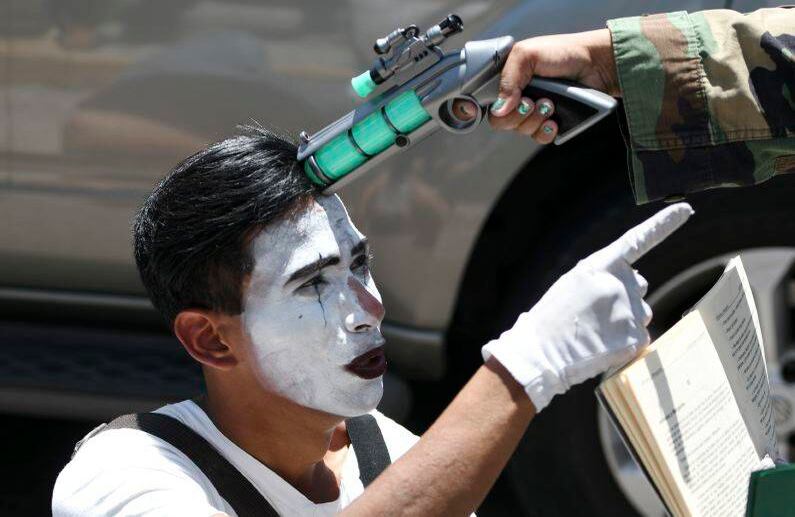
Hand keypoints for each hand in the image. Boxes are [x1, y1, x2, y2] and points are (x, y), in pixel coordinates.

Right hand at [482, 203, 693, 411]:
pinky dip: (625, 343)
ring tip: (596, 333)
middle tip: (596, 314)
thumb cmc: (552, 319)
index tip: (686, 209)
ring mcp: (629, 310)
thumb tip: (632, 285)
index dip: (663, 224)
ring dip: (625, 321)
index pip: (637, 240)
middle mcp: (618, 284)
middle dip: (625, 296)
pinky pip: (639, 337)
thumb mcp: (572, 285)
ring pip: (640, 313)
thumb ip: (602, 278)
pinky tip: (602, 346)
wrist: (540, 353)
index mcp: (598, 266)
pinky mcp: (635, 336)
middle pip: (639, 285)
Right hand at [488, 28, 618, 143]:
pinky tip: (554, 121)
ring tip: (551, 104)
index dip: (493, 110)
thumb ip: (508, 80)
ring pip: (522, 130)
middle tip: (534, 101)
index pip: (488, 104)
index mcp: (508, 81)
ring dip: (535, 120)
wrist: (596, 63)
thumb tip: (499, 111)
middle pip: (502, 123)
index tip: (508, 104)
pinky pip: (540, 138)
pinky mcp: (551, 123)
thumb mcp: (527, 54)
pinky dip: (545, 132)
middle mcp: (518, 98)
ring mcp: (534, 112)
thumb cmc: (561, 52)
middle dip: (518, 115)